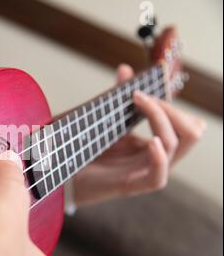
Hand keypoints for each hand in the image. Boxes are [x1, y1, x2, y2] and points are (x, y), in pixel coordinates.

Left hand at [73, 64, 205, 205]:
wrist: (66, 175)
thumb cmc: (85, 151)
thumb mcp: (105, 122)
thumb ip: (117, 99)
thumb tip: (125, 69)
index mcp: (153, 145)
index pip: (184, 123)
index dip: (171, 104)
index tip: (142, 90)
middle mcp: (154, 158)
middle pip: (189, 133)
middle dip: (171, 109)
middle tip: (142, 97)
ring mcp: (144, 172)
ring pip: (175, 146)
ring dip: (162, 119)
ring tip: (140, 104)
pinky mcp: (131, 186)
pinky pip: (158, 176)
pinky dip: (159, 157)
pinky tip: (152, 141)